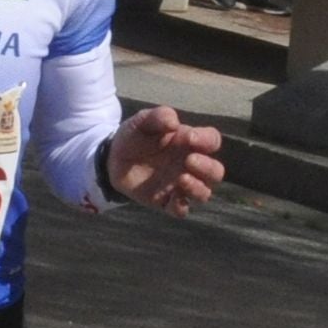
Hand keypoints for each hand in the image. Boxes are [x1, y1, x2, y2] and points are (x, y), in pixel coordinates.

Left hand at [102, 106, 225, 213]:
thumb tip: (173, 122)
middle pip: (215, 171)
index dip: (207, 140)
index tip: (190, 138)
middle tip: (189, 160)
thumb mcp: (142, 121)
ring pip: (204, 193)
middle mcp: (190, 165)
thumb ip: (158, 116)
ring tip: (182, 178)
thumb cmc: (134, 136)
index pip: (212, 141)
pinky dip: (180, 206)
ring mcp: (180, 185)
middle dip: (207, 167)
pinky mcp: (166, 201)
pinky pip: (181, 210)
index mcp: (189, 143)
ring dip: (198, 188)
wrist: (112, 158)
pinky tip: (171, 196)